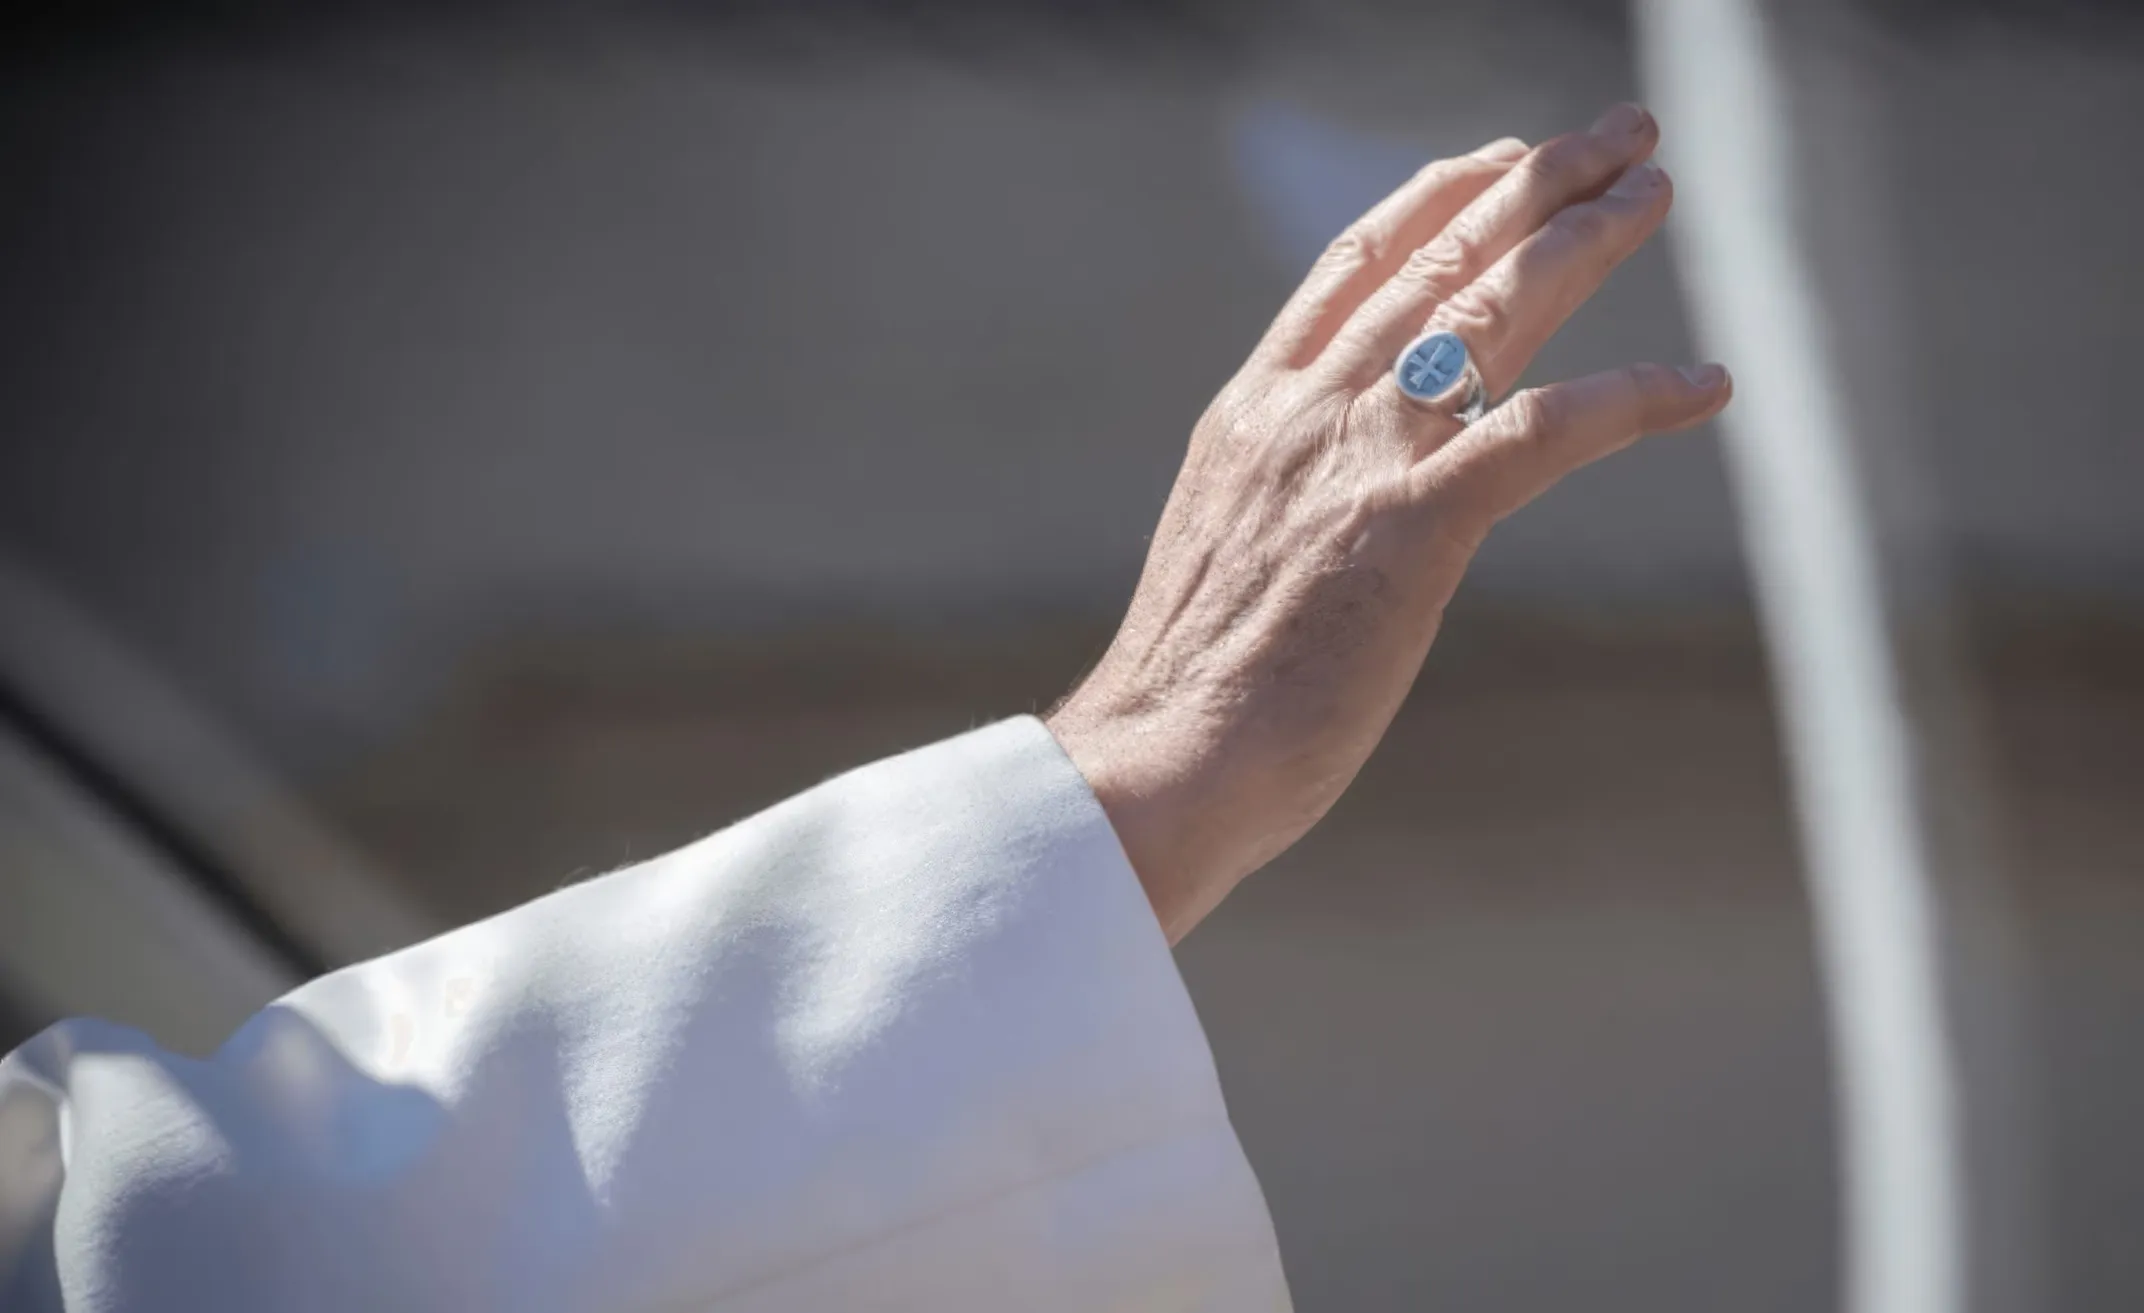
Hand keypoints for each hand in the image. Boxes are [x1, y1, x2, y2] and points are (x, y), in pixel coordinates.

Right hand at [1047, 104, 1731, 942]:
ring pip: (1491, 312)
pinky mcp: (1413, 529)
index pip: (1351, 271)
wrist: (1160, 758)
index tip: (1493, 160)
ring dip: (1585, 242)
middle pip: (1436, 262)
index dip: (1432, 200)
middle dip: (1533, 184)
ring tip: (1656, 191)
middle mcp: (1306, 413)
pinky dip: (1632, 398)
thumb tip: (1328, 519)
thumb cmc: (1191, 694)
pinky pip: (1543, 432)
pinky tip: (1705, 383)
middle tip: (1613, 136)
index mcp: (1253, 415)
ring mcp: (1357, 462)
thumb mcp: (1228, 558)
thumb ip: (1283, 506)